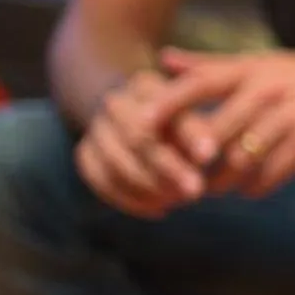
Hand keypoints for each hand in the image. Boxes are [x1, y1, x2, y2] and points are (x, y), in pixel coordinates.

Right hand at [74, 68, 218, 217]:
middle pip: (137, 138)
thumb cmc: (180, 120)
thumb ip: (201, 131)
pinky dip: (129, 199)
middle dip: (167, 168)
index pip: (167, 109)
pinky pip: (100, 180)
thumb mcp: (195, 117)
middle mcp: (115, 103)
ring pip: (116, 162)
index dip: (188, 134)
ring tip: (179, 200)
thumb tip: (208, 157)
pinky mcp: (85, 153)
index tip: (209, 157)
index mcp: (146, 85)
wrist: (134, 116)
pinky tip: (158, 209)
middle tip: (195, 191)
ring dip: (149, 187)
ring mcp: (96, 128)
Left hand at [159, 48, 294, 197]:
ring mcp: (289, 117)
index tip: (141, 125)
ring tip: (213, 188)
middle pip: (215, 132)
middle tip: (177, 176)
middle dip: (192, 160)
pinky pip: (270, 173)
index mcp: (252, 70)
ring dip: (222, 180)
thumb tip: (163, 59)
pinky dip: (255, 187)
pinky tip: (250, 188)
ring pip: (240, 159)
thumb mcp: (260, 62)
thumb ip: (210, 65)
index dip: (169, 103)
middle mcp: (268, 91)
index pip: (200, 83)